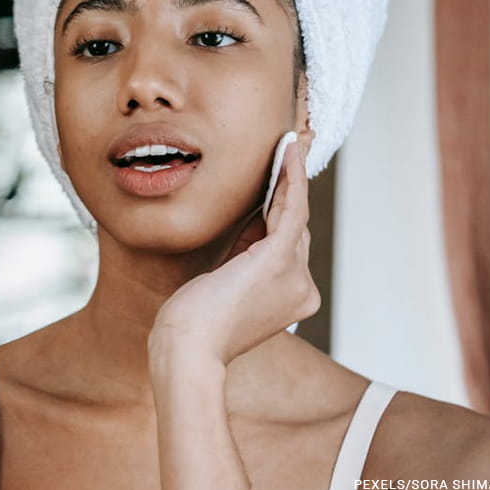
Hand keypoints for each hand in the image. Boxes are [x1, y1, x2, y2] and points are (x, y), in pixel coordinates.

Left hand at [149, 141, 320, 366]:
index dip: (281, 207)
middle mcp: (303, 289)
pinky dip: (290, 177)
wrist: (186, 348)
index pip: (287, 244)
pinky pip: (290, 208)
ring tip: (291, 140)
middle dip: (290, 186)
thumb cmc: (193, 323)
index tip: (278, 175)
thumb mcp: (225, 282)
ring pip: (293, 214)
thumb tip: (254, 220)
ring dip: (292, 173)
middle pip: (294, 228)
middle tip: (291, 147)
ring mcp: (295, 276)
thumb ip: (244, 254)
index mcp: (292, 298)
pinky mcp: (277, 261)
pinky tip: (288, 151)